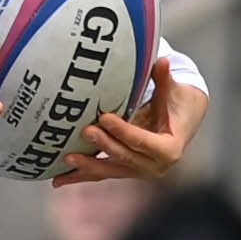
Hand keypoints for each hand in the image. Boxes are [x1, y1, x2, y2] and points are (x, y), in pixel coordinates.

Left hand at [51, 55, 207, 188]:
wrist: (183, 123)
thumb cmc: (178, 103)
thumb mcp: (174, 92)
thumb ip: (165, 79)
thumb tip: (161, 59)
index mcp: (169, 149)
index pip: (142, 141)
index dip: (123, 130)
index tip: (104, 117)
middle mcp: (154, 166)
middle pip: (124, 157)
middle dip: (103, 145)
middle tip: (84, 130)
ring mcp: (138, 172)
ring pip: (109, 171)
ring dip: (86, 166)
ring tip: (66, 158)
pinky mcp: (124, 172)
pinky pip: (101, 174)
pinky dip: (79, 177)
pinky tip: (57, 180)